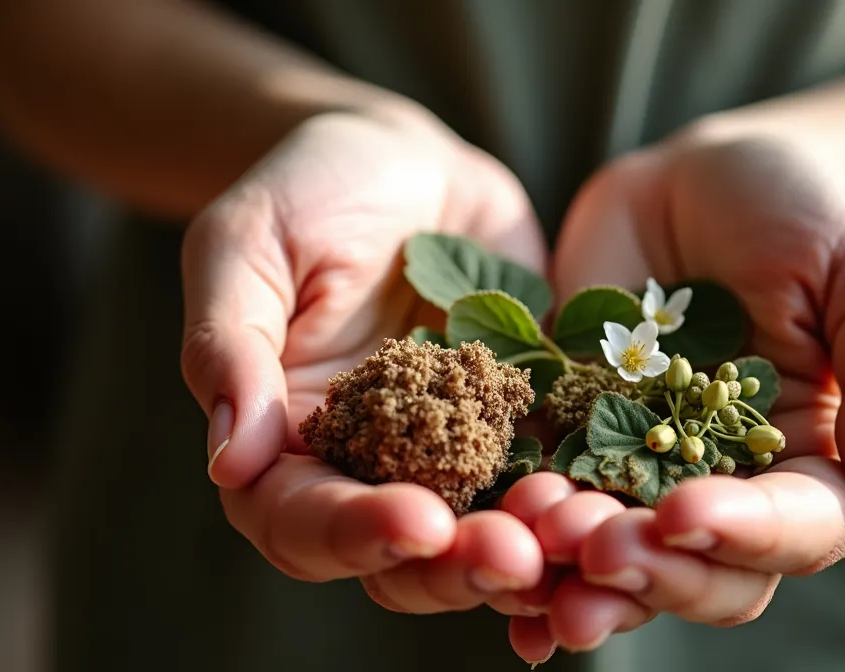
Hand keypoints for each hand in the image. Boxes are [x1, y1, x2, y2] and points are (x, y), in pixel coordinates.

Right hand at [179, 111, 556, 612]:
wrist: (404, 162)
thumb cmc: (306, 192)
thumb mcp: (247, 244)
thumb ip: (229, 343)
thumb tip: (229, 458)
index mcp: (284, 444)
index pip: (299, 520)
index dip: (352, 532)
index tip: (416, 522)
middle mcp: (367, 469)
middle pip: (399, 557)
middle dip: (454, 567)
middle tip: (514, 558)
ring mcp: (451, 456)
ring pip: (480, 537)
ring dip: (525, 552)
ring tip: (570, 538)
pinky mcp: (520, 428)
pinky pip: (550, 479)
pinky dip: (577, 503)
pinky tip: (615, 507)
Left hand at [503, 129, 844, 660]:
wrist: (695, 179)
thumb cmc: (800, 213)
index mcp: (817, 465)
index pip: (798, 528)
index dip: (745, 533)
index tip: (687, 512)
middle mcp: (731, 492)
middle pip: (705, 570)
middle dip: (649, 570)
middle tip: (591, 550)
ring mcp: (645, 475)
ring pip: (619, 559)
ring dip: (575, 568)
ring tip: (531, 541)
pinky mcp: (571, 448)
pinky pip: (548, 509)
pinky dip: (521, 542)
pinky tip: (490, 556)